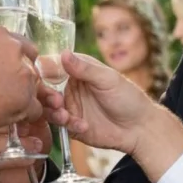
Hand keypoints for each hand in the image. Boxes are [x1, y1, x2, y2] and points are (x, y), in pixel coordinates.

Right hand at [0, 28, 39, 137]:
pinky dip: (24, 116)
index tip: (10, 74)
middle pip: (31, 68)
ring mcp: (23, 74)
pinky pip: (34, 109)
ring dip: (22, 99)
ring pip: (33, 89)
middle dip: (21, 81)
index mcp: (1, 35)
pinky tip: (6, 118)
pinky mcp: (25, 97)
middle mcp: (16, 50)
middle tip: (3, 94)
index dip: (18, 63)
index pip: (24, 47)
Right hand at [40, 52, 182, 182]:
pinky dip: (68, 125)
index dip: (43, 71)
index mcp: (76, 70)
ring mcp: (69, 107)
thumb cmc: (128, 98)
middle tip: (56, 101)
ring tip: (65, 116)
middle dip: (46, 95)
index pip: (51, 66)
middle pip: (44, 88)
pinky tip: (83, 126)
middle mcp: (69, 87)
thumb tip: (63, 53)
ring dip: (53, 112)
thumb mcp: (108, 79)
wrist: (140, 128)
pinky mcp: (71, 125)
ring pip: (48, 108)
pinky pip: (60, 125)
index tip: (42, 78)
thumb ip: (85, 69)